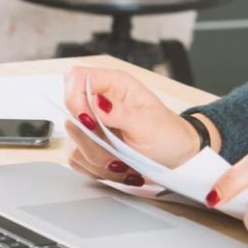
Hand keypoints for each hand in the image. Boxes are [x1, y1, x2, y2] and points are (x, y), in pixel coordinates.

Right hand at [62, 66, 200, 187]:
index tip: (90, 123)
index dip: (75, 99)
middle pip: (70, 116)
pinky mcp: (91, 145)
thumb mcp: (148, 124)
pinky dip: (97, 170)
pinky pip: (78, 160)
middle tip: (118, 150)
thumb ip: (120, 114)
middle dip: (93, 141)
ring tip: (123, 162)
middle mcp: (100, 102)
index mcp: (115, 85)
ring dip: (98, 160)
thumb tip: (95, 102)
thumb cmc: (169, 135)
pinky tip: (118, 168)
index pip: (76, 78)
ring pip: (73, 144)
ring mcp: (94, 125)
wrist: (176, 157)